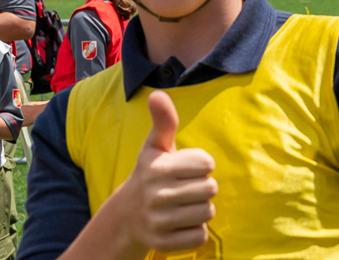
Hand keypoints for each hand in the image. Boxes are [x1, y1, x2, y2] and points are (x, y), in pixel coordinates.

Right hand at [116, 91, 216, 253]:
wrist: (127, 216)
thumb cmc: (150, 174)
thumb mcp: (154, 147)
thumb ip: (163, 121)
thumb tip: (157, 93)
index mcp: (158, 168)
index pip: (207, 163)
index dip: (201, 165)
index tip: (185, 168)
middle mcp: (157, 196)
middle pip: (211, 188)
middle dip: (202, 187)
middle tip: (184, 188)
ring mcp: (160, 222)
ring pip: (208, 212)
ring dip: (200, 209)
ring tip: (183, 205)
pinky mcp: (165, 244)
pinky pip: (200, 235)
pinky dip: (195, 231)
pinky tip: (180, 223)